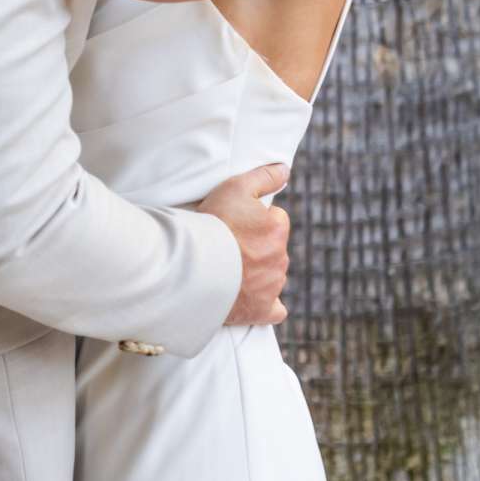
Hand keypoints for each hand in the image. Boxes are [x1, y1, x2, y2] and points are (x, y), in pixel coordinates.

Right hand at [197, 163, 290, 325]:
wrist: (194, 266)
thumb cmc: (212, 224)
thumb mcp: (235, 187)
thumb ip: (264, 177)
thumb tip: (285, 170)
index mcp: (277, 229)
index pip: (275, 219)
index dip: (255, 218)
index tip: (235, 222)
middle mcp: (280, 259)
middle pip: (273, 248)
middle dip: (257, 245)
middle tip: (228, 244)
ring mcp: (272, 286)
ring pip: (272, 275)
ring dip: (258, 271)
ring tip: (229, 268)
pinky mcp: (261, 310)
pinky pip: (275, 310)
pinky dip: (268, 305)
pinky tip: (255, 300)